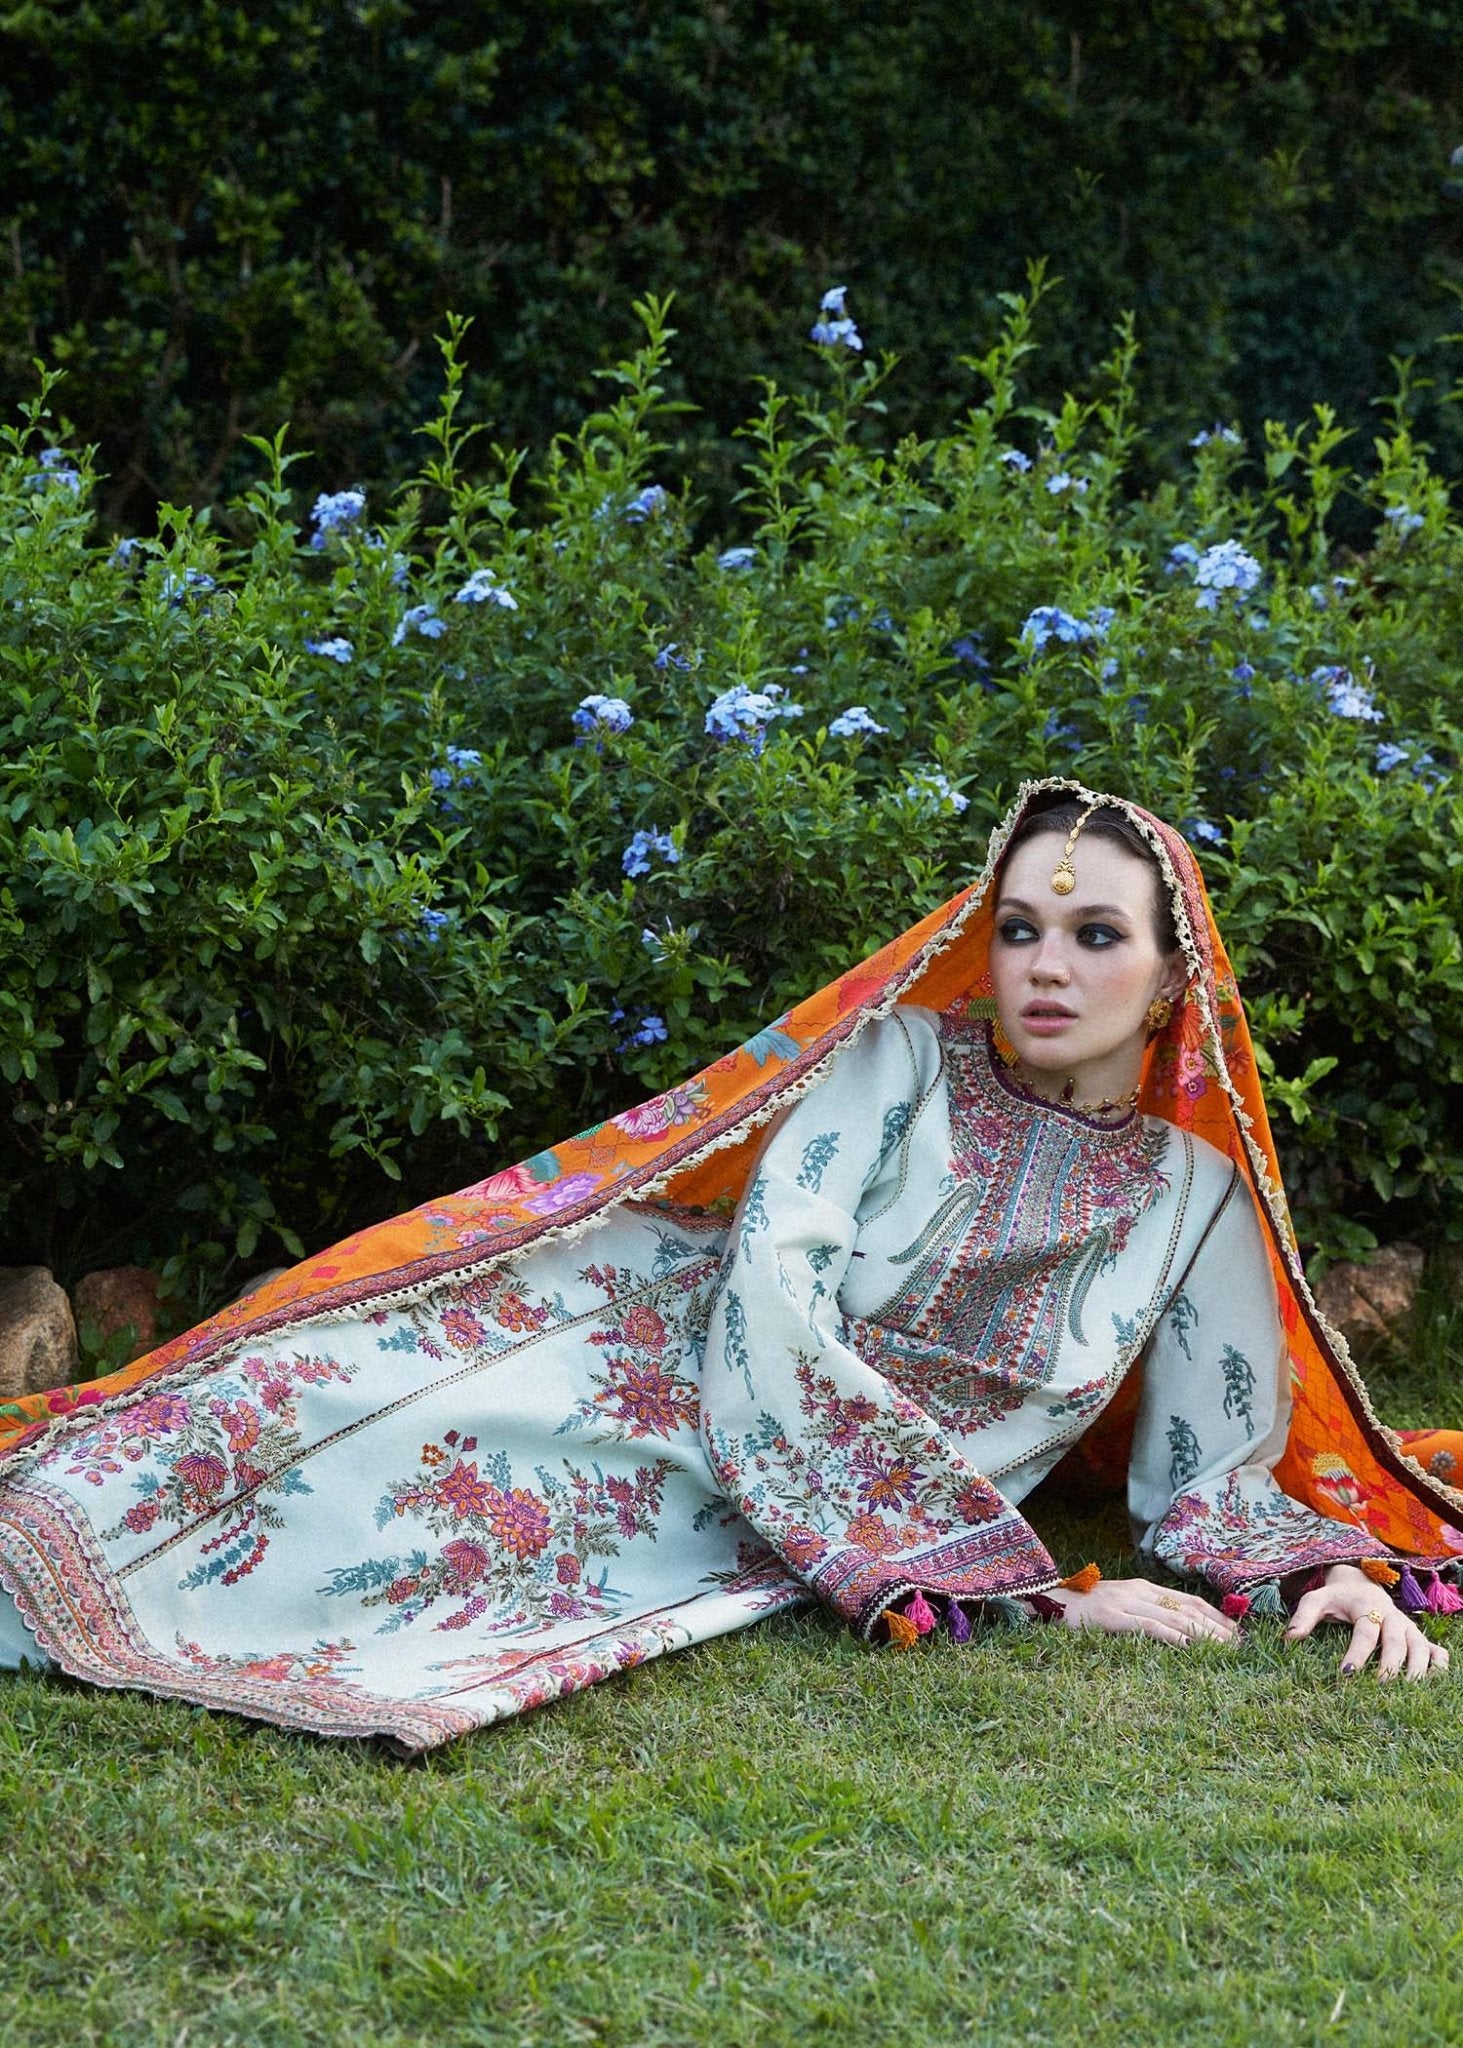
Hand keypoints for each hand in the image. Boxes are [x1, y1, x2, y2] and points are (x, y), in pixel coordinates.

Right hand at [1046, 1575, 1238, 1645]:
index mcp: (1142, 1588)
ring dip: (1203, 1635)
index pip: (1188, 1601)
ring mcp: (1124, 1602)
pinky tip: (1187, 1646)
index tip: (1237, 1632)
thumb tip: (1176, 1632)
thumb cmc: (1083, 1610)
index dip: (1215, 1616)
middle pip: (1187, 1608)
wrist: (1046, 1602)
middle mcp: (1138, 1591)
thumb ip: (1143, 1613)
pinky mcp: (1111, 1616)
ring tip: (1225, 1650)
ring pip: (1174, 1618)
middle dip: (1218, 1627)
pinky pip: (1147, 1626)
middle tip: (1241, 1645)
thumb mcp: (1118, 1606)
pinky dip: (1170, 1636)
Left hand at [1284, 1563, 1449, 1681]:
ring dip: (1418, 1671)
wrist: (1361, 1584)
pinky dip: (1439, 1668)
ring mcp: (1408, 1628)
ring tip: (1408, 1695)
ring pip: (1421, 1648)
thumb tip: (1289, 1640)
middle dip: (1391, 1666)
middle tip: (1380, 1689)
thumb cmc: (1336, 1598)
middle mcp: (1392, 1617)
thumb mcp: (1317, 1600)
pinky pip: (1437, 1652)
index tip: (1346, 1674)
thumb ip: (1303, 1617)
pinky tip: (1433, 1686)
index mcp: (1366, 1607)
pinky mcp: (1419, 1637)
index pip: (1365, 1632)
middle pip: (1398, 1642)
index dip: (1357, 1654)